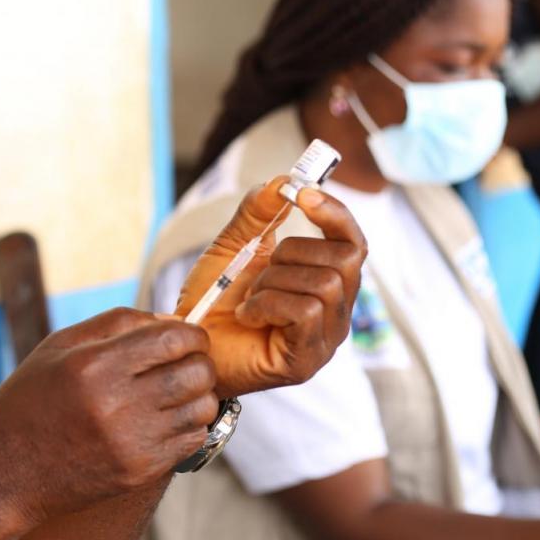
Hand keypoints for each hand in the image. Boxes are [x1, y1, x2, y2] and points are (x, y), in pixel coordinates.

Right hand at [0, 309, 217, 527]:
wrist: (5, 473)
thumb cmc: (28, 401)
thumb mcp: (57, 348)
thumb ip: (115, 324)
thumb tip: (171, 319)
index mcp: (93, 365)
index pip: (173, 339)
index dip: (191, 333)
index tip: (188, 336)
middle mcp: (116, 404)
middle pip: (196, 372)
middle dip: (200, 361)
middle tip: (185, 362)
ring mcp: (131, 442)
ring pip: (202, 407)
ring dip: (198, 394)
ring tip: (176, 391)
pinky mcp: (140, 471)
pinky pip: (192, 439)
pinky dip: (189, 424)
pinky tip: (166, 418)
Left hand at [175, 177, 365, 397]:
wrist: (186, 345)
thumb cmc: (213, 301)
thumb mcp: (232, 245)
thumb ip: (257, 212)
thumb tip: (285, 180)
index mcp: (326, 281)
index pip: (353, 242)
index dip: (335, 213)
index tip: (303, 194)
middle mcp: (335, 311)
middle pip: (345, 258)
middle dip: (293, 252)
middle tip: (260, 270)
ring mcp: (325, 339)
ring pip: (324, 284)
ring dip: (274, 282)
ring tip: (250, 299)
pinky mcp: (307, 360)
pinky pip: (305, 312)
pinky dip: (267, 305)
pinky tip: (247, 316)